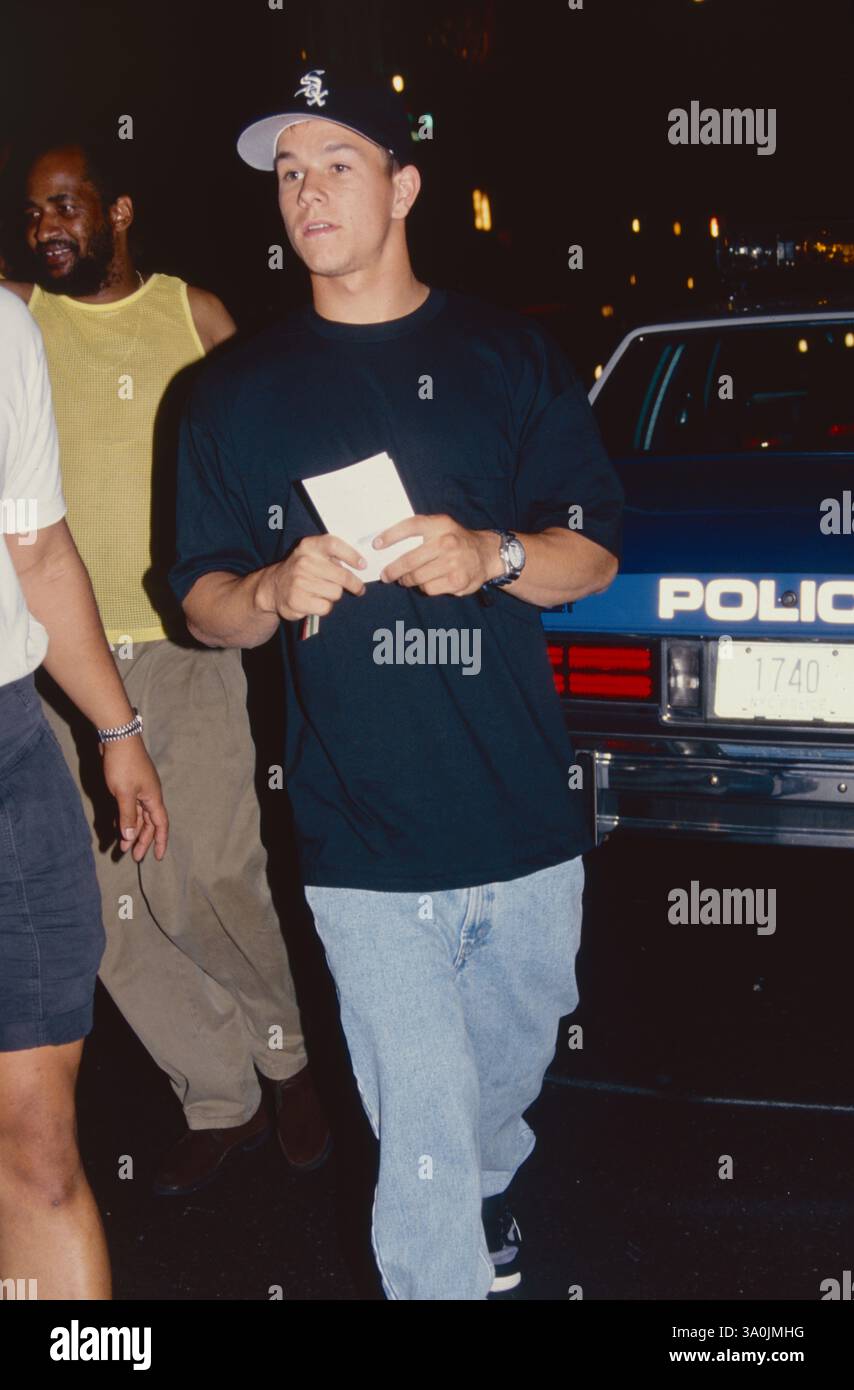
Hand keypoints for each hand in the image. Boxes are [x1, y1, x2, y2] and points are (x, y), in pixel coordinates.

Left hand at [100, 739, 168, 861]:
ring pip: (138, 816)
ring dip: (132, 831)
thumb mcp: (124, 793)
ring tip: (123, 847)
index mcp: (153, 798)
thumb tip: (129, 838)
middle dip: (142, 841)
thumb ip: (127, 816)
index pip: (160, 825)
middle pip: (149, 823)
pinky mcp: (129, 785)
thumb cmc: (123, 764)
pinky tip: (118, 827)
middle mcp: (149, 796)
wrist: (118, 738)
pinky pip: (130, 807)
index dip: (160, 841)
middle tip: (134, 856)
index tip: (157, 857)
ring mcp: (139, 790)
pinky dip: (126, 819)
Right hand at [255, 535, 366, 620]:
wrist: (273, 587)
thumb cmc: (301, 570)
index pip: (334, 545)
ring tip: (323, 592)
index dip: (351, 555)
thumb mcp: (312, 554)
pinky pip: (326, 607)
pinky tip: (315, 601)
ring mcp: (299, 582)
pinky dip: (324, 607)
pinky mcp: (297, 600)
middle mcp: (303, 562)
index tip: (363, 565)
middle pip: (342, 575)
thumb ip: (332, 555)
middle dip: (354, 584)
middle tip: (359, 588)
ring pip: (336, 593)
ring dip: (334, 595)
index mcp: (309, 546)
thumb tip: (360, 565)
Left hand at [375, 515, 499, 595]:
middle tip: (385, 575)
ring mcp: (453, 562)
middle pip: (409, 560)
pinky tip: (428, 583)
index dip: (391, 535)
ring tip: (407, 579)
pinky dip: (425, 588)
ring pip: (417, 578)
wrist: (486, 554)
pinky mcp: (457, 580)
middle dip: (392, 571)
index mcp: (440, 524)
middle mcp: (447, 542)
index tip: (376, 545)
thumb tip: (386, 545)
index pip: (411, 526)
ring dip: (408, 581)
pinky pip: (429, 589)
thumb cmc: (456, 541)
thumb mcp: (442, 526)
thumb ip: (420, 532)